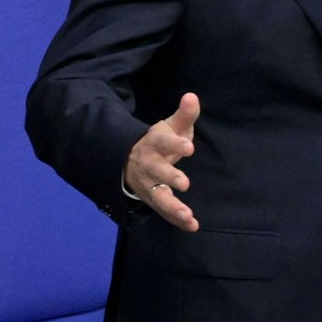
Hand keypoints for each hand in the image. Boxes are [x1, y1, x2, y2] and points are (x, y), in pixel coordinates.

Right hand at [123, 93, 199, 230]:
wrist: (129, 160)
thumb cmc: (159, 142)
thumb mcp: (170, 126)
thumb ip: (184, 115)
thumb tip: (192, 96)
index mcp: (154, 144)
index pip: (163, 142)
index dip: (175, 145)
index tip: (189, 148)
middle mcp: (149, 165)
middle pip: (157, 172)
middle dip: (170, 177)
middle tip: (185, 183)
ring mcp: (149, 185)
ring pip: (158, 196)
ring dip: (172, 207)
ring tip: (188, 215)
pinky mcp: (153, 199)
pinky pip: (164, 212)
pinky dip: (176, 220)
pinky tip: (192, 226)